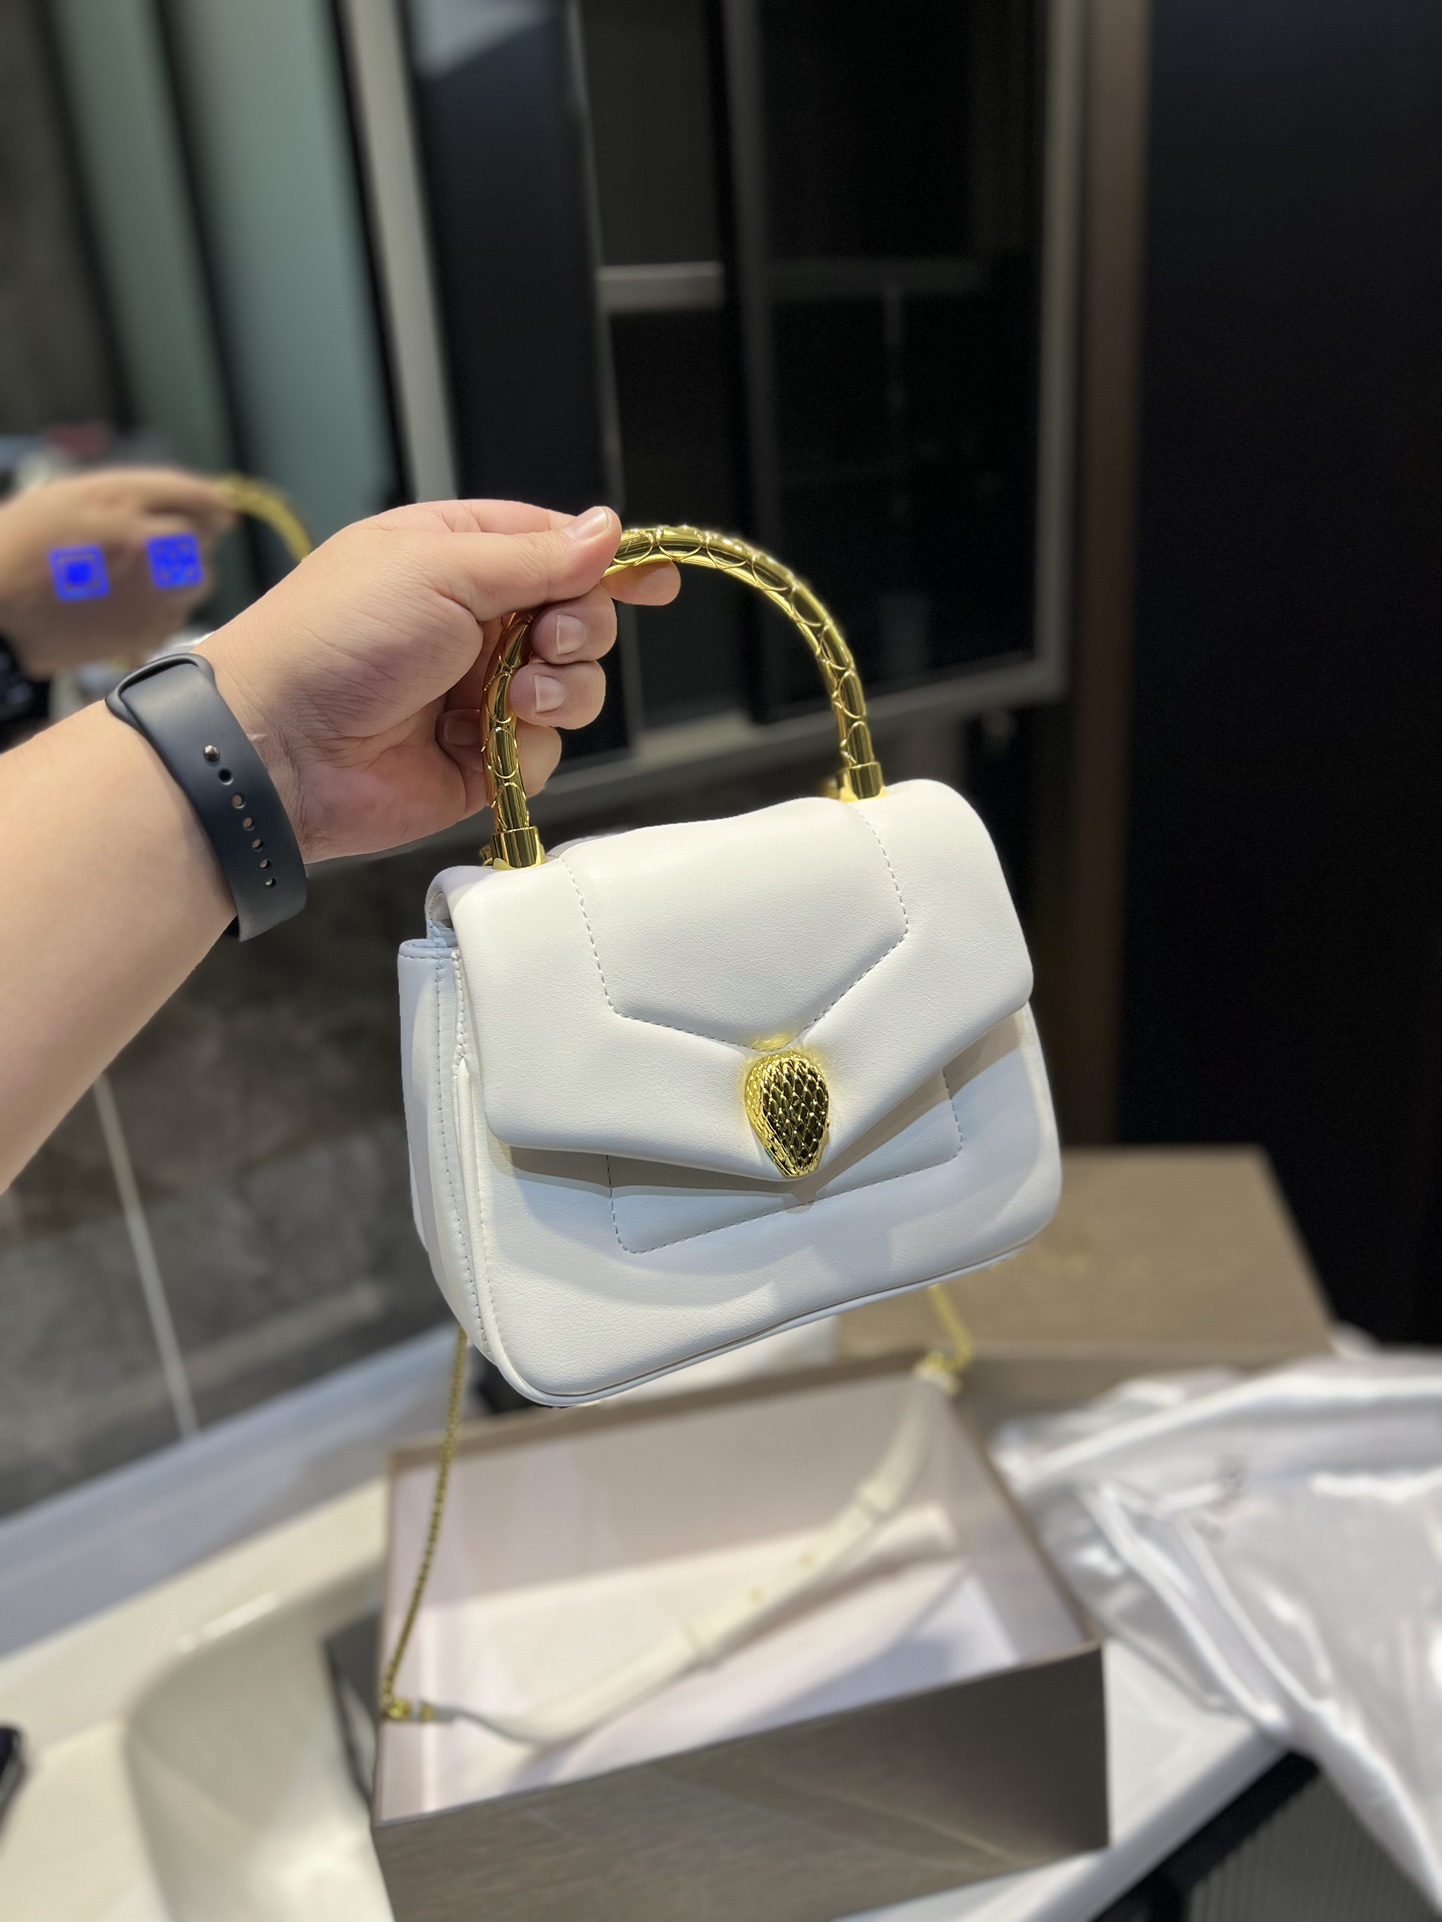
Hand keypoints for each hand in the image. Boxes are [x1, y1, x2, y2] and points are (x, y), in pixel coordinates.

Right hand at [0, 468, 234, 675]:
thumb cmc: (21, 546)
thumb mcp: (67, 498)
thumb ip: (126, 497)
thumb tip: (182, 504)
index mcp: (120, 499)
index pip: (189, 492)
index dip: (211, 501)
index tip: (222, 510)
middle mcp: (145, 541)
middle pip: (200, 534)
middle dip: (191, 538)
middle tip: (161, 548)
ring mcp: (151, 589)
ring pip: (200, 576)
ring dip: (185, 574)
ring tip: (145, 578)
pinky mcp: (149, 629)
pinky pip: (181, 612)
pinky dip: (168, 607)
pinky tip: (133, 605)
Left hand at [205, 499, 677, 861]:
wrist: (279, 748)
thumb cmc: (332, 640)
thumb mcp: (437, 567)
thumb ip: (534, 555)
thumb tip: (604, 530)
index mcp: (454, 557)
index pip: (552, 547)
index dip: (607, 562)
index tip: (652, 578)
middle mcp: (471, 624)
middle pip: (578, 618)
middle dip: (580, 629)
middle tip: (544, 638)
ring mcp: (477, 694)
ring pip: (573, 687)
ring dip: (564, 689)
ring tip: (516, 696)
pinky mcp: (481, 760)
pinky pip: (547, 750)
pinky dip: (533, 745)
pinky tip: (494, 738)